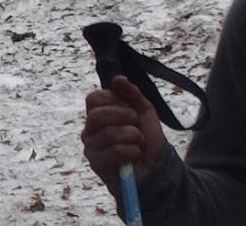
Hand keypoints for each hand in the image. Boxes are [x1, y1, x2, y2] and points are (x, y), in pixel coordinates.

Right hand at [81, 76, 167, 190]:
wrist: (156, 167)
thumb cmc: (147, 138)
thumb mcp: (144, 111)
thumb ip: (131, 93)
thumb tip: (117, 78)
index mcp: (98, 114)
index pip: (94, 98)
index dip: (114, 100)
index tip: (130, 107)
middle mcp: (90, 130)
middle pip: (96, 115)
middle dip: (123, 116)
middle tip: (136, 123)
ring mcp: (91, 147)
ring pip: (109, 133)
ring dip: (132, 136)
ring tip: (139, 142)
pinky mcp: (96, 164)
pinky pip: (114, 150)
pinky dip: (132, 151)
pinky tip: (135, 155)